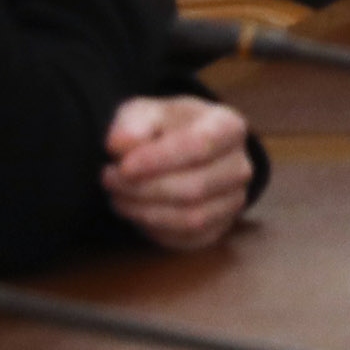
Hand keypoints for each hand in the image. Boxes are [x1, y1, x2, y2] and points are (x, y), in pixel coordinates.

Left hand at [100, 97, 251, 251]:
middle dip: (144, 188)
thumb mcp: (144, 112)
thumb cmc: (161, 129)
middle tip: (109, 179)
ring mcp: (234, 200)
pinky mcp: (219, 228)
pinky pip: (186, 237)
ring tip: (118, 195)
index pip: (201, 146)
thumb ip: (133, 122)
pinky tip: (137, 209)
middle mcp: (241, 166)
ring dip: (145, 211)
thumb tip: (122, 143)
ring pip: (192, 217)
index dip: (159, 159)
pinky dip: (154, 228)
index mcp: (229, 127)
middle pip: (195, 187)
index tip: (123, 166)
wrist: (176, 149)